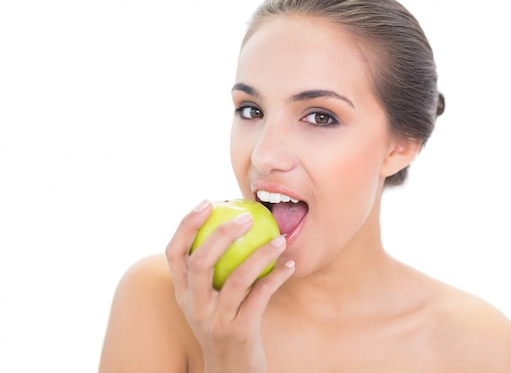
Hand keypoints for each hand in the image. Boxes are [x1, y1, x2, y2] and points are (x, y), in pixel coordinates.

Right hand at [166, 200, 294, 372]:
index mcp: (182, 293)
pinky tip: (289, 264)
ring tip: (280, 239)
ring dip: (261, 254)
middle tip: (247, 216)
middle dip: (223, 233)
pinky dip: (277, 276)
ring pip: (236, 279)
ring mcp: (215, 320)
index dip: (186, 224)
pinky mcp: (239, 331)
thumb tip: (230, 224)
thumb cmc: (224, 324)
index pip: (174, 253)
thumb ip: (211, 271)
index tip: (207, 202)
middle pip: (201, 261)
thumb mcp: (208, 301)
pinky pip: (261, 296)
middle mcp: (194, 306)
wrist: (231, 371)